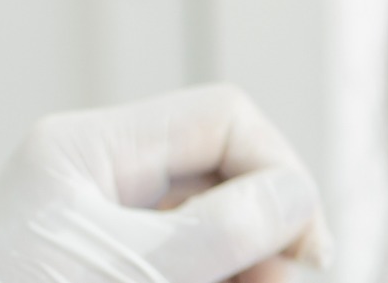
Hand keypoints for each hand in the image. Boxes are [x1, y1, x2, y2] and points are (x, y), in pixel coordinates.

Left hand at [0, 84, 331, 282]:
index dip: (277, 169)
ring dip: (259, 257)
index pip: (221, 120)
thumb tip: (295, 196)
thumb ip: (214, 232)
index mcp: (87, 152)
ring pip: (219, 225)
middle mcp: (100, 182)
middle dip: (273, 222)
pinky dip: (229, 273)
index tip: (301, 238)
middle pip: (227, 172)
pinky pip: (194, 262)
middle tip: (299, 273)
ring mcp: (107, 231)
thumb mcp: (124, 270)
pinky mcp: (114, 270)